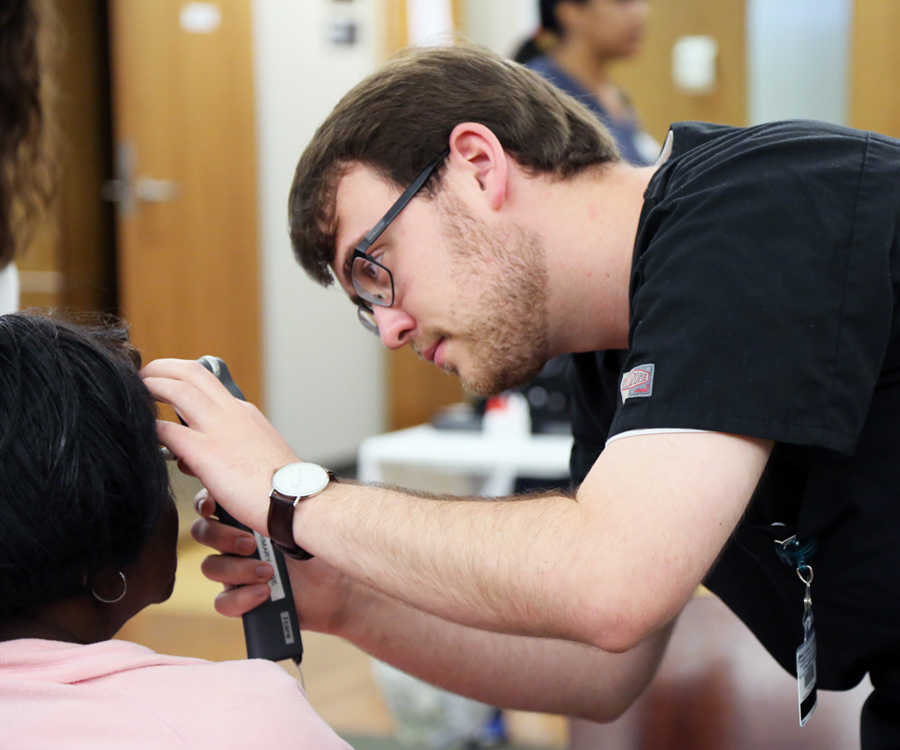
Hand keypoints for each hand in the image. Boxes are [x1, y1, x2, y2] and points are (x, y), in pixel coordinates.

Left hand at [142, 358, 298, 534]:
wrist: (296, 500)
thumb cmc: (279, 488)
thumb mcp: (256, 455)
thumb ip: (226, 450)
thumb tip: (192, 458)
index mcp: (245, 413)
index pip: (208, 385)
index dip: (181, 379)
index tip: (165, 384)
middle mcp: (232, 413)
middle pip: (191, 373)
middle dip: (162, 368)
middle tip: (143, 375)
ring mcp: (219, 430)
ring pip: (178, 390)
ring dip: (151, 386)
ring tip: (133, 391)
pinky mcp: (206, 453)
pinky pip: (167, 430)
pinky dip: (150, 428)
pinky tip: (139, 433)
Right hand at [192, 489, 359, 634]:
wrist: (339, 588)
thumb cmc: (322, 545)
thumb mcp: (302, 516)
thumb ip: (277, 498)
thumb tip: (261, 475)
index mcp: (247, 513)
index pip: (211, 502)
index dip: (204, 502)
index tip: (211, 506)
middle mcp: (237, 540)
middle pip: (203, 532)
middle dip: (221, 536)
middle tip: (250, 543)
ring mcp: (237, 570)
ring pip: (211, 567)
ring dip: (236, 569)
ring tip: (268, 572)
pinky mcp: (243, 599)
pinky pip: (223, 602)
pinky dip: (241, 597)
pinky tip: (264, 593)